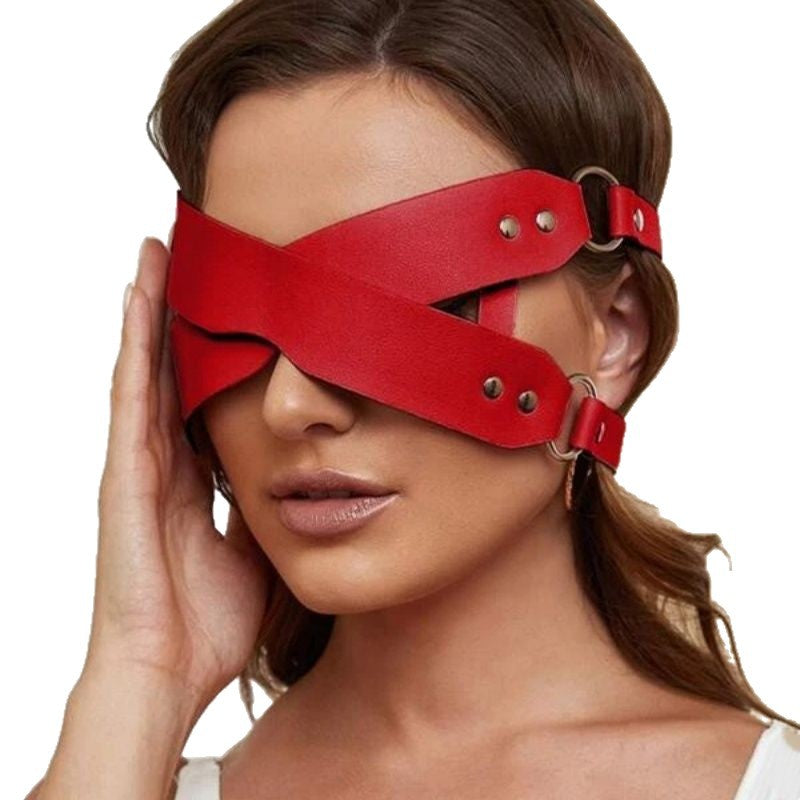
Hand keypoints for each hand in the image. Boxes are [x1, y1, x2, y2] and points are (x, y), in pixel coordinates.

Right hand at [85, 235, 269, 707]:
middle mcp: (163, 463)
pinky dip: (133, 347)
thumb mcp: (258, 554)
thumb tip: (300, 488)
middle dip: (175, 314)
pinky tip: (137, 299)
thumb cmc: (208, 622)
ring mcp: (138, 466)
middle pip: (167, 370)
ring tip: (159, 253)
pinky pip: (130, 398)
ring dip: (149, 310)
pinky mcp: (124, 476)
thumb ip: (269, 513)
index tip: (226, 306)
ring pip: (143, 369)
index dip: (206, 351)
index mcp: (194, 481)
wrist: (169, 673)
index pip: (199, 398)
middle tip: (188, 254)